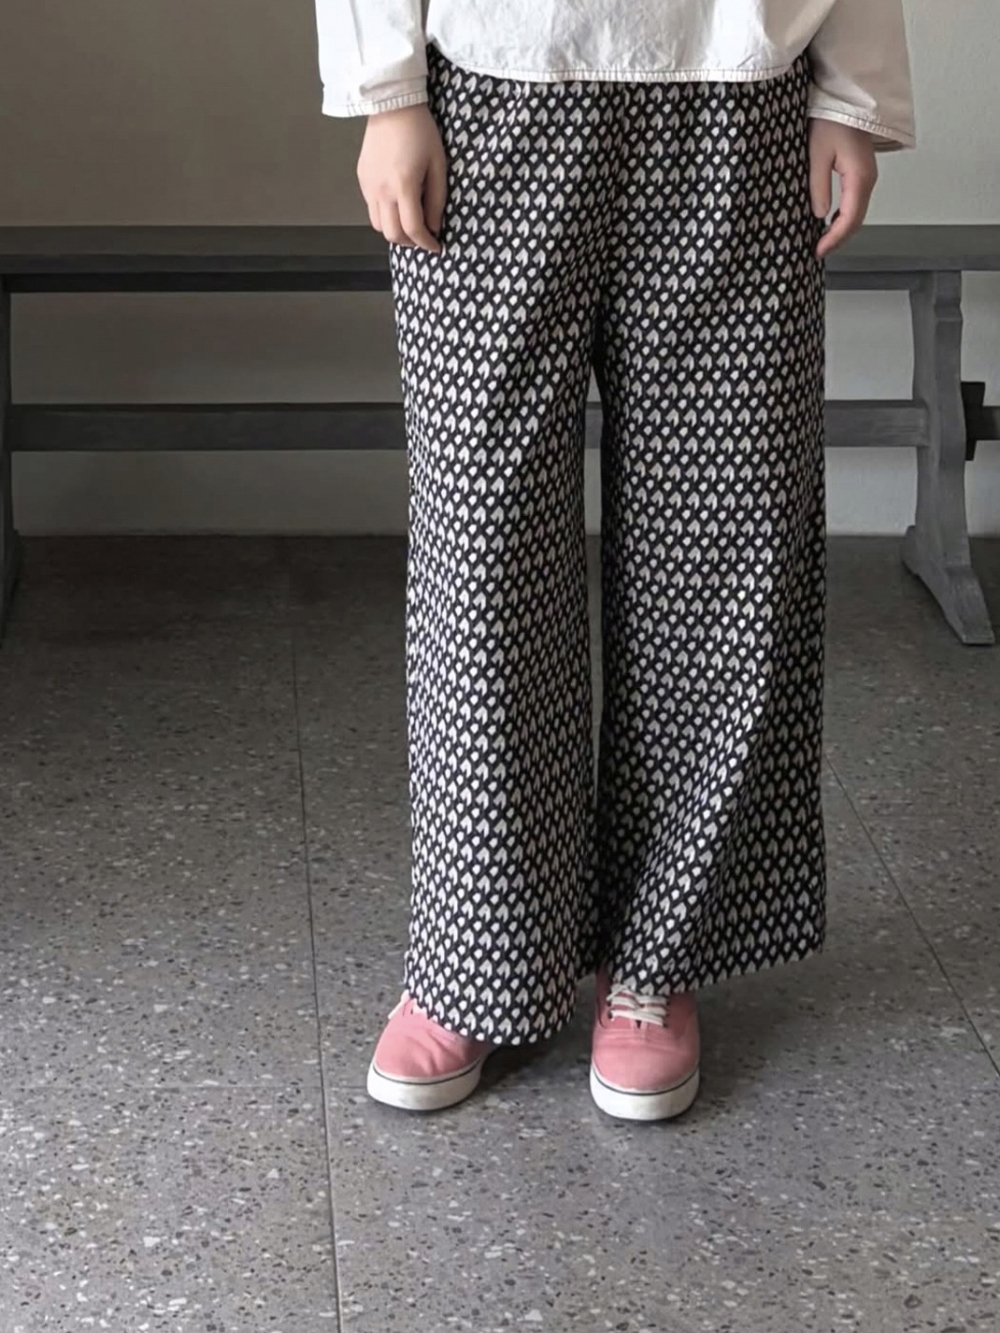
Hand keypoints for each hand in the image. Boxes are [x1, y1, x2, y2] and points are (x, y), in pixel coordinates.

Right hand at [357, 103, 447, 253]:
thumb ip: (436, 200)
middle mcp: (382, 190)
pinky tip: (397, 205)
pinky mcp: (362, 179)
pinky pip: (372, 208)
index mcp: (403, 186)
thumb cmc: (420, 131)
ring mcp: (368, 185)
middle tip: (423, 237)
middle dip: (410, 242)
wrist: (391, 105)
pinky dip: (385, 215)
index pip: (413, 229)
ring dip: (395, 231)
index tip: (436, 246)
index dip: (426, 243)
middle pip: (392, 234)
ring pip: (379, 226)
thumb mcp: (438, 165)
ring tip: (409, 224)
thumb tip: (434, 226)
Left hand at [809, 120, 877, 258]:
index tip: (818, 251)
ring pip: (857, 211)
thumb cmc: (831, 117)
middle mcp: (868, 178)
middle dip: (838, 238)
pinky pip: (855, 200)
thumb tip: (820, 214)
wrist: (845, 95)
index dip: (834, 239)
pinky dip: (844, 215)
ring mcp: (867, 174)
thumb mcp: (817, 153)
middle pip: (856, 219)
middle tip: (818, 251)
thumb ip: (818, 186)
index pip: (849, 219)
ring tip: (822, 240)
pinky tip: (830, 220)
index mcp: (860, 177)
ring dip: (841, 228)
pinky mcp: (861, 170)